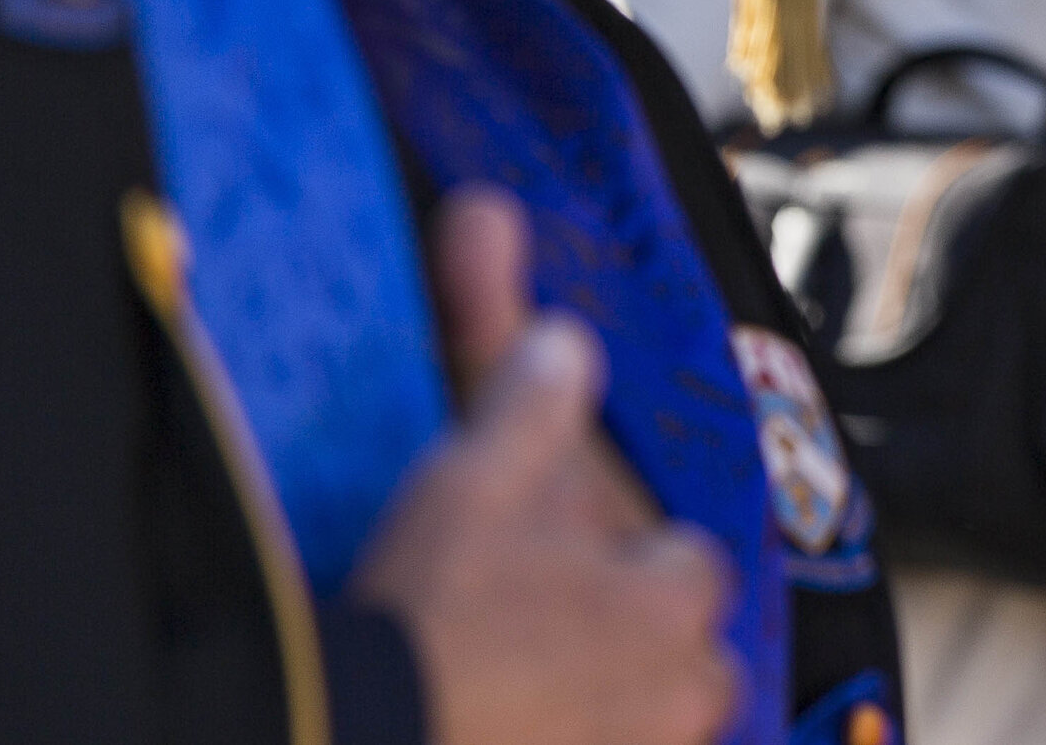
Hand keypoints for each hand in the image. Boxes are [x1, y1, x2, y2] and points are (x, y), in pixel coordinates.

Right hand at [350, 187, 742, 744]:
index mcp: (677, 606)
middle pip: (686, 665)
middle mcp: (678, 700)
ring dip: (598, 710)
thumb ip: (535, 399)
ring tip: (517, 690)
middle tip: (541, 638)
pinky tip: (499, 727)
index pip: (692, 565)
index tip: (567, 562)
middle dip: (631, 651)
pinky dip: (565, 741)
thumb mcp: (477, 475)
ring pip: (644, 726)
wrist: (352, 740)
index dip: (630, 558)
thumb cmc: (433, 612)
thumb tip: (564, 341)